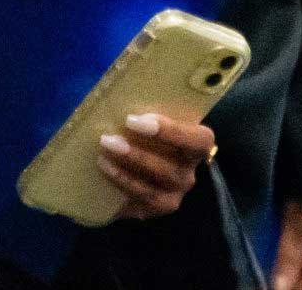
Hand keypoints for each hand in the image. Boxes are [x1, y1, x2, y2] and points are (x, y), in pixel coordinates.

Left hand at [97, 111, 211, 220]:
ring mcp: (174, 195)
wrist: (144, 154)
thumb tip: (116, 91)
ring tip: (101, 157)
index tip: (134, 120)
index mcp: (197, 145)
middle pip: (172, 170)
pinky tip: (105, 175)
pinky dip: (120, 189)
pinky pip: (139, 204)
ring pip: (153, 191)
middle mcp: (189, 174)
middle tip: (108, 140)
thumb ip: (145, 104)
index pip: (199, 140)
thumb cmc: (148, 128)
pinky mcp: (155, 210)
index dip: (170, 131)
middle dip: (137, 155)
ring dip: (124, 174)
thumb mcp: (152, 115)